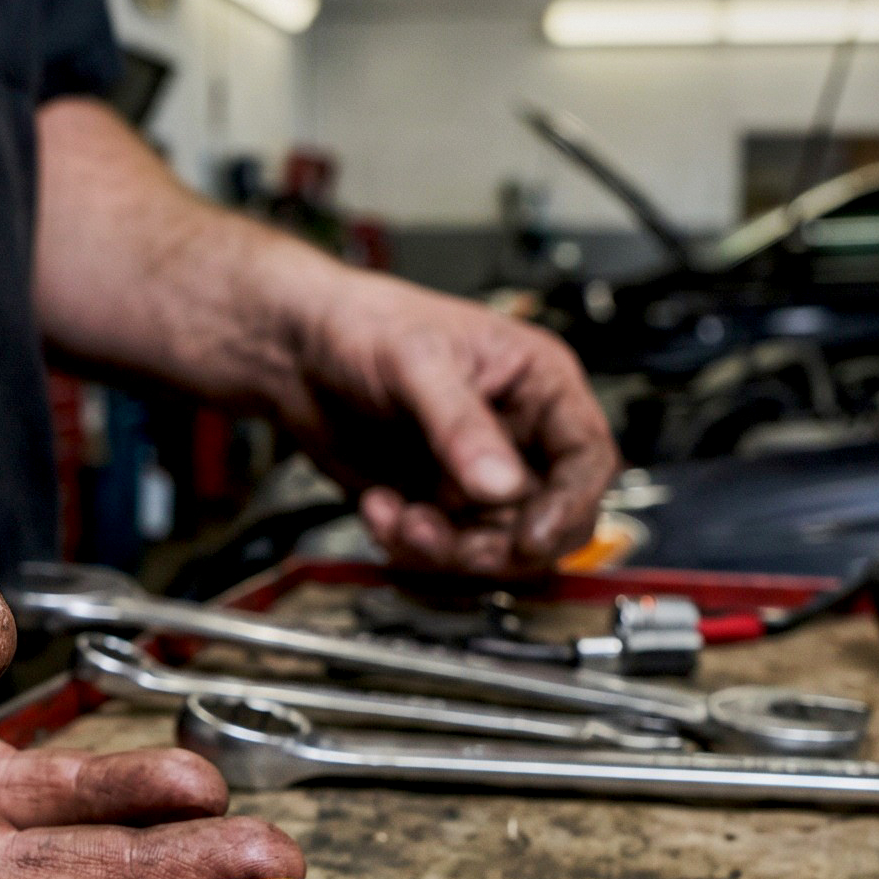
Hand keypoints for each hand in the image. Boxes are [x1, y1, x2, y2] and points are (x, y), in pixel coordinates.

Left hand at [34, 100, 616, 578]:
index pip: (588, 460)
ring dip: (443, 549)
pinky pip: (446, 553)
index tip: (528, 537)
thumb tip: (503, 486)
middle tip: (439, 534)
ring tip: (396, 517)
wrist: (291, 351)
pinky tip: (379, 508)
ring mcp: (479, 476)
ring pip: (496, 549)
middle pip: (548, 521)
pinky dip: (410, 545)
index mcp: (539, 385)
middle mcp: (519, 436)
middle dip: (493, 541)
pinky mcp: (440, 505)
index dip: (568, 506)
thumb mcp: (416, 365)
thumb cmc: (360, 325)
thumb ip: (461, 427)